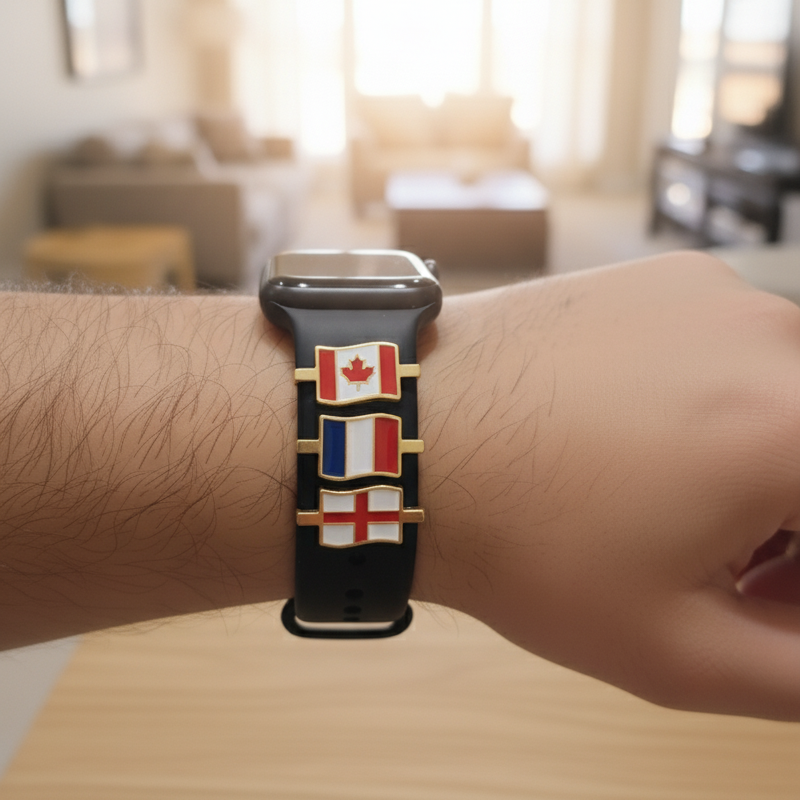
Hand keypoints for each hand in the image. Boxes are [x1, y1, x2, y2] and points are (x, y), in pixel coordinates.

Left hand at [414, 251, 799, 719]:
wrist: (413, 437)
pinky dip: (724, 401)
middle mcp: (772, 336)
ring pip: (791, 397)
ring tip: (677, 504)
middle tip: (735, 568)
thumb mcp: (677, 648)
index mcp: (794, 427)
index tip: (764, 591)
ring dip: (768, 458)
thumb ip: (797, 667)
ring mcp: (717, 293)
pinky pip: (737, 350)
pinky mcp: (669, 276)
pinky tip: (644, 440)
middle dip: (795, 523)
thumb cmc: (520, 540)